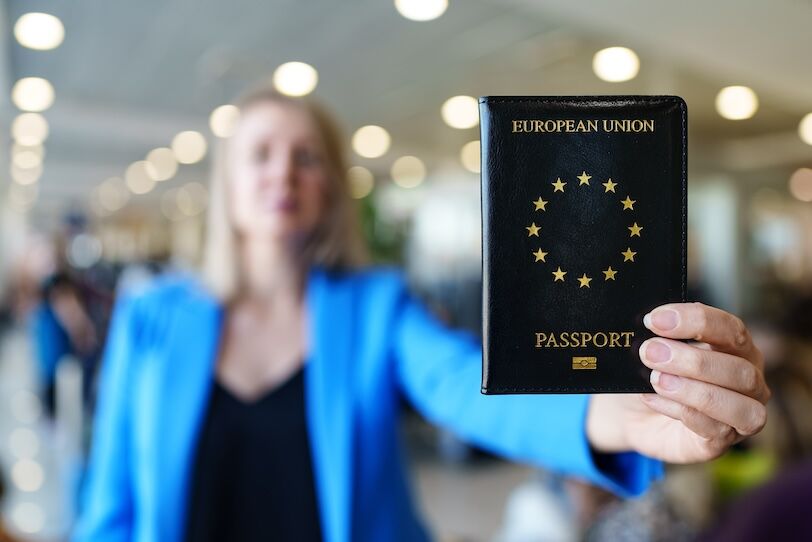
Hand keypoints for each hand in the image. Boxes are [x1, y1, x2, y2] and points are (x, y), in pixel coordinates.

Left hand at [586, 302, 769, 462]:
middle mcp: (749, 381)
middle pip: (739, 369)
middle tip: (649, 351)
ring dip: (693, 390)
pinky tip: (652, 399)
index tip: (655, 320)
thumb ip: (661, 335)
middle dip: (692, 360)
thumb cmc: (651, 371)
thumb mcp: (655, 349)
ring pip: (738, 406)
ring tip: (655, 379)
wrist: (632, 411)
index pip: (732, 329)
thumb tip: (651, 323)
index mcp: (738, 348)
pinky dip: (680, 411)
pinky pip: (713, 430)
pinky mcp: (719, 443)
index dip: (696, 321)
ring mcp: (741, 416)